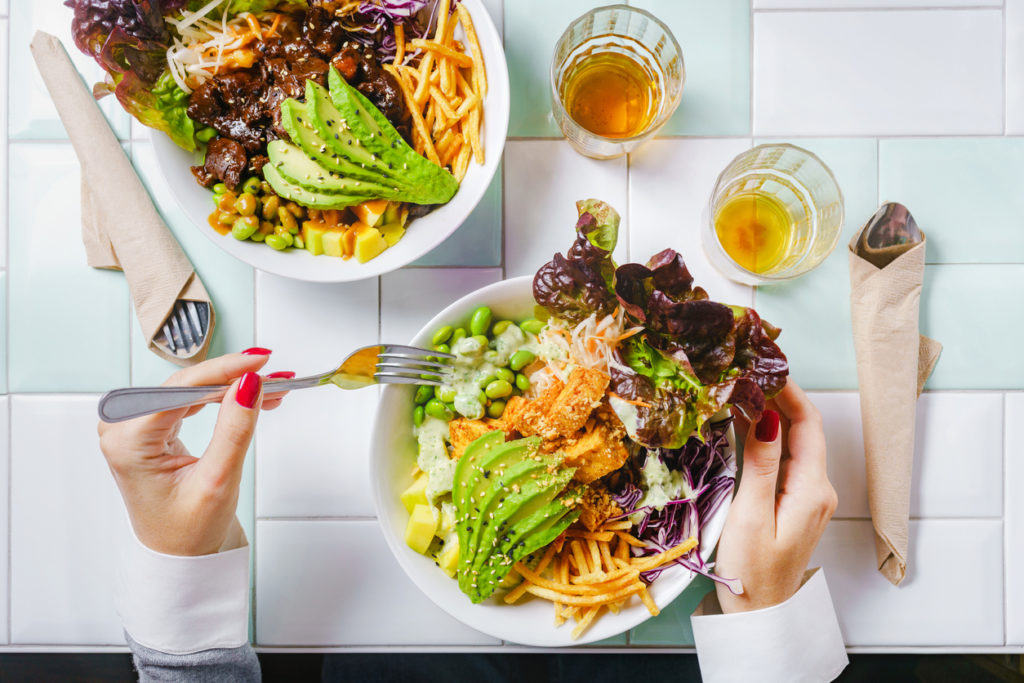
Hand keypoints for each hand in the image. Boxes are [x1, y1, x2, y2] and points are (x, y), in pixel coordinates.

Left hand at [98, 350, 290, 556]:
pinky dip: (220, 396)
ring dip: (231, 385)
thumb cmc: (187, 532)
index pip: (181, 390)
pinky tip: (248, 394)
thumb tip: (249, 385)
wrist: (181, 556)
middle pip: (186, 385)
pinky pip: (188, 399)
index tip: (259, 363)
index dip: (224, 371)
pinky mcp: (150, 428)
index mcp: (128, 443)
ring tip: (269, 386)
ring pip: (191, 389)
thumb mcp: (218, 480)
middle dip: (233, 378)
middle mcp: (123, 430)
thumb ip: (234, 428)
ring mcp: (134, 428)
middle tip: (274, 376)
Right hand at [714, 379, 837, 612]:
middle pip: (804, 429)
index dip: (788, 391)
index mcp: (812, 489)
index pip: (807, 424)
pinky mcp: (797, 502)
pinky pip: (787, 458)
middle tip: (745, 373)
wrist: (761, 614)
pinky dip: (768, 437)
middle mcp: (819, 488)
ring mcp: (810, 496)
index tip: (762, 367)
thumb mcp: (750, 515)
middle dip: (778, 396)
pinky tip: (746, 425)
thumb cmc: (752, 572)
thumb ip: (761, 465)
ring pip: (795, 442)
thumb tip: (767, 417)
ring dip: (771, 415)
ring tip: (740, 390)